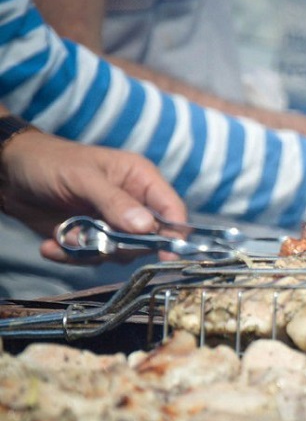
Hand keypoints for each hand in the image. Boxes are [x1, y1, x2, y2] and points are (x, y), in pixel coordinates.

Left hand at [0, 129, 187, 262]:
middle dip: (121, 245)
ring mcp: (112, 223)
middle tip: (95, 240)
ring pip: (120, 253)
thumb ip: (115, 202)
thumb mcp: (83, 178)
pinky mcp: (92, 238)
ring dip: (91, 251)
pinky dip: (71, 256)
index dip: (174, 234)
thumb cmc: (48, 162)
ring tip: (64, 236)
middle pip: (149, 239)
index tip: (167, 255)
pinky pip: (94, 258)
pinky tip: (52, 245)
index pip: (172, 210)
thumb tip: (146, 227)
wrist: (9, 173)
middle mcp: (133, 203)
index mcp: (141, 179)